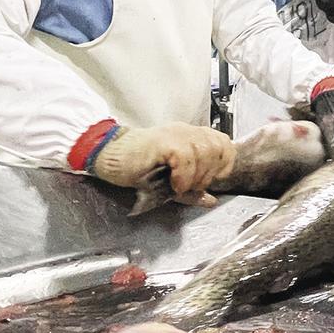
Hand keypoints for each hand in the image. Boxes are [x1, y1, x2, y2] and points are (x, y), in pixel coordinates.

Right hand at [91, 122, 233, 205]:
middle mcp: (186, 132)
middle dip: (209, 173)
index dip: (223, 163)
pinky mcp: (164, 141)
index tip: (210, 180)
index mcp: (191, 137)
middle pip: (217, 148)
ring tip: (181, 186)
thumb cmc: (137, 168)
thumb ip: (192, 190)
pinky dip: (184, 175)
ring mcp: (175, 134)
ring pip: (205, 151)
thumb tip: (211, 201)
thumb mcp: (170, 182)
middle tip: (191, 186)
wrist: (109, 157)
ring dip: (197, 175)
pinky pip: (186, 156)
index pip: (224, 143)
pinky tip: (174, 184)